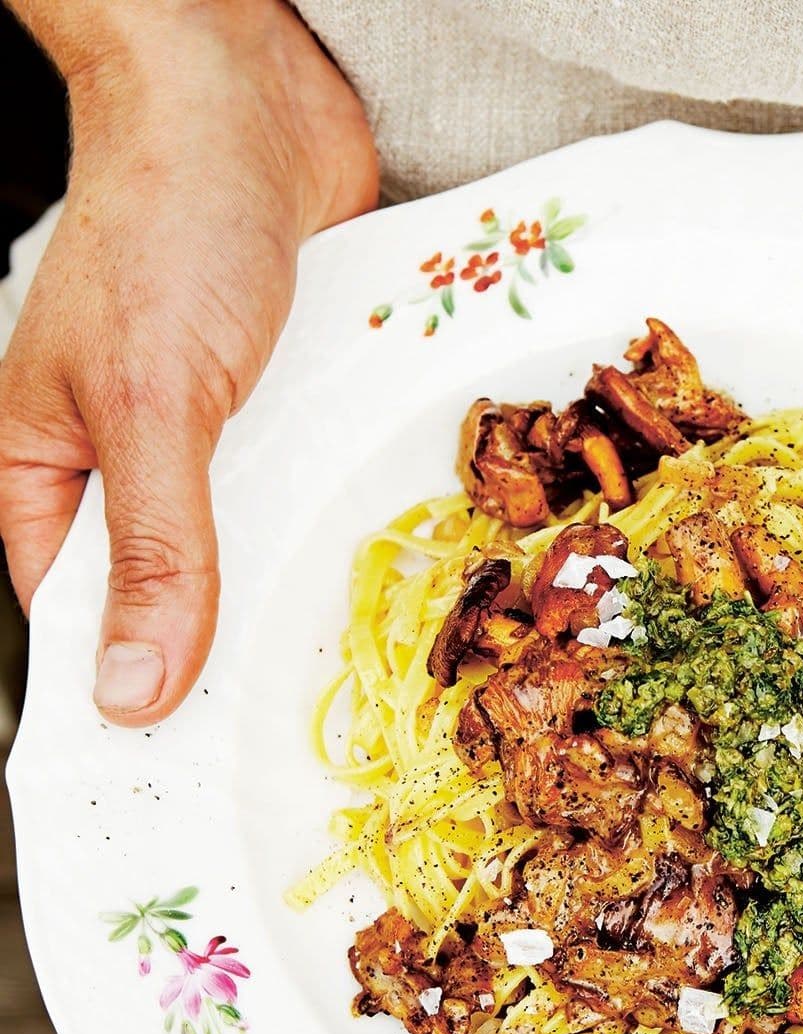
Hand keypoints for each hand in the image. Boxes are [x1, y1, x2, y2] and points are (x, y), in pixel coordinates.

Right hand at [0, 0, 375, 723]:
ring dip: (297, 597)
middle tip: (294, 747)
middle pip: (177, 603)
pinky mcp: (286, 414)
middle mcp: (134, 473)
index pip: (82, 628)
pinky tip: (384, 581)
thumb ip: (155, 548)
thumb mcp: (151, 406)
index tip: (189, 789)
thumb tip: (132, 689)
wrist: (247, 109)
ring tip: (354, 683)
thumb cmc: (168, 232)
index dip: (131, 705)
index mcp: (53, 480)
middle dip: (228, 664)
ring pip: (254, 553)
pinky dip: (338, 529)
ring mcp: (215, 445)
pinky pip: (311, 494)